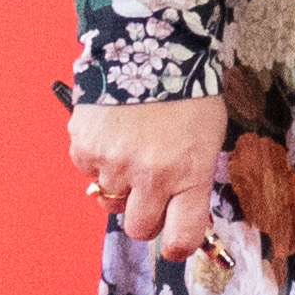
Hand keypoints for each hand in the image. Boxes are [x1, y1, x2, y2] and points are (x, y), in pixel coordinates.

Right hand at [69, 93, 227, 261]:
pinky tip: (114, 133)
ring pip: (111, 201)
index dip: (178, 245)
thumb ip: (193, 176)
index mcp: (190, 173)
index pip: (183, 236)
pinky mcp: (85, 149)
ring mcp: (115, 164)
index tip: (175, 243)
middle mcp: (152, 176)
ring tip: (134, 149)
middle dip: (145, 217)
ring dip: (121, 185)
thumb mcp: (208, 137)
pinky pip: (90, 173)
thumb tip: (180, 210)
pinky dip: (100, 160)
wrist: (150, 49)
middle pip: (139, 229)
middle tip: (151, 193)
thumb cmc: (189, 93)